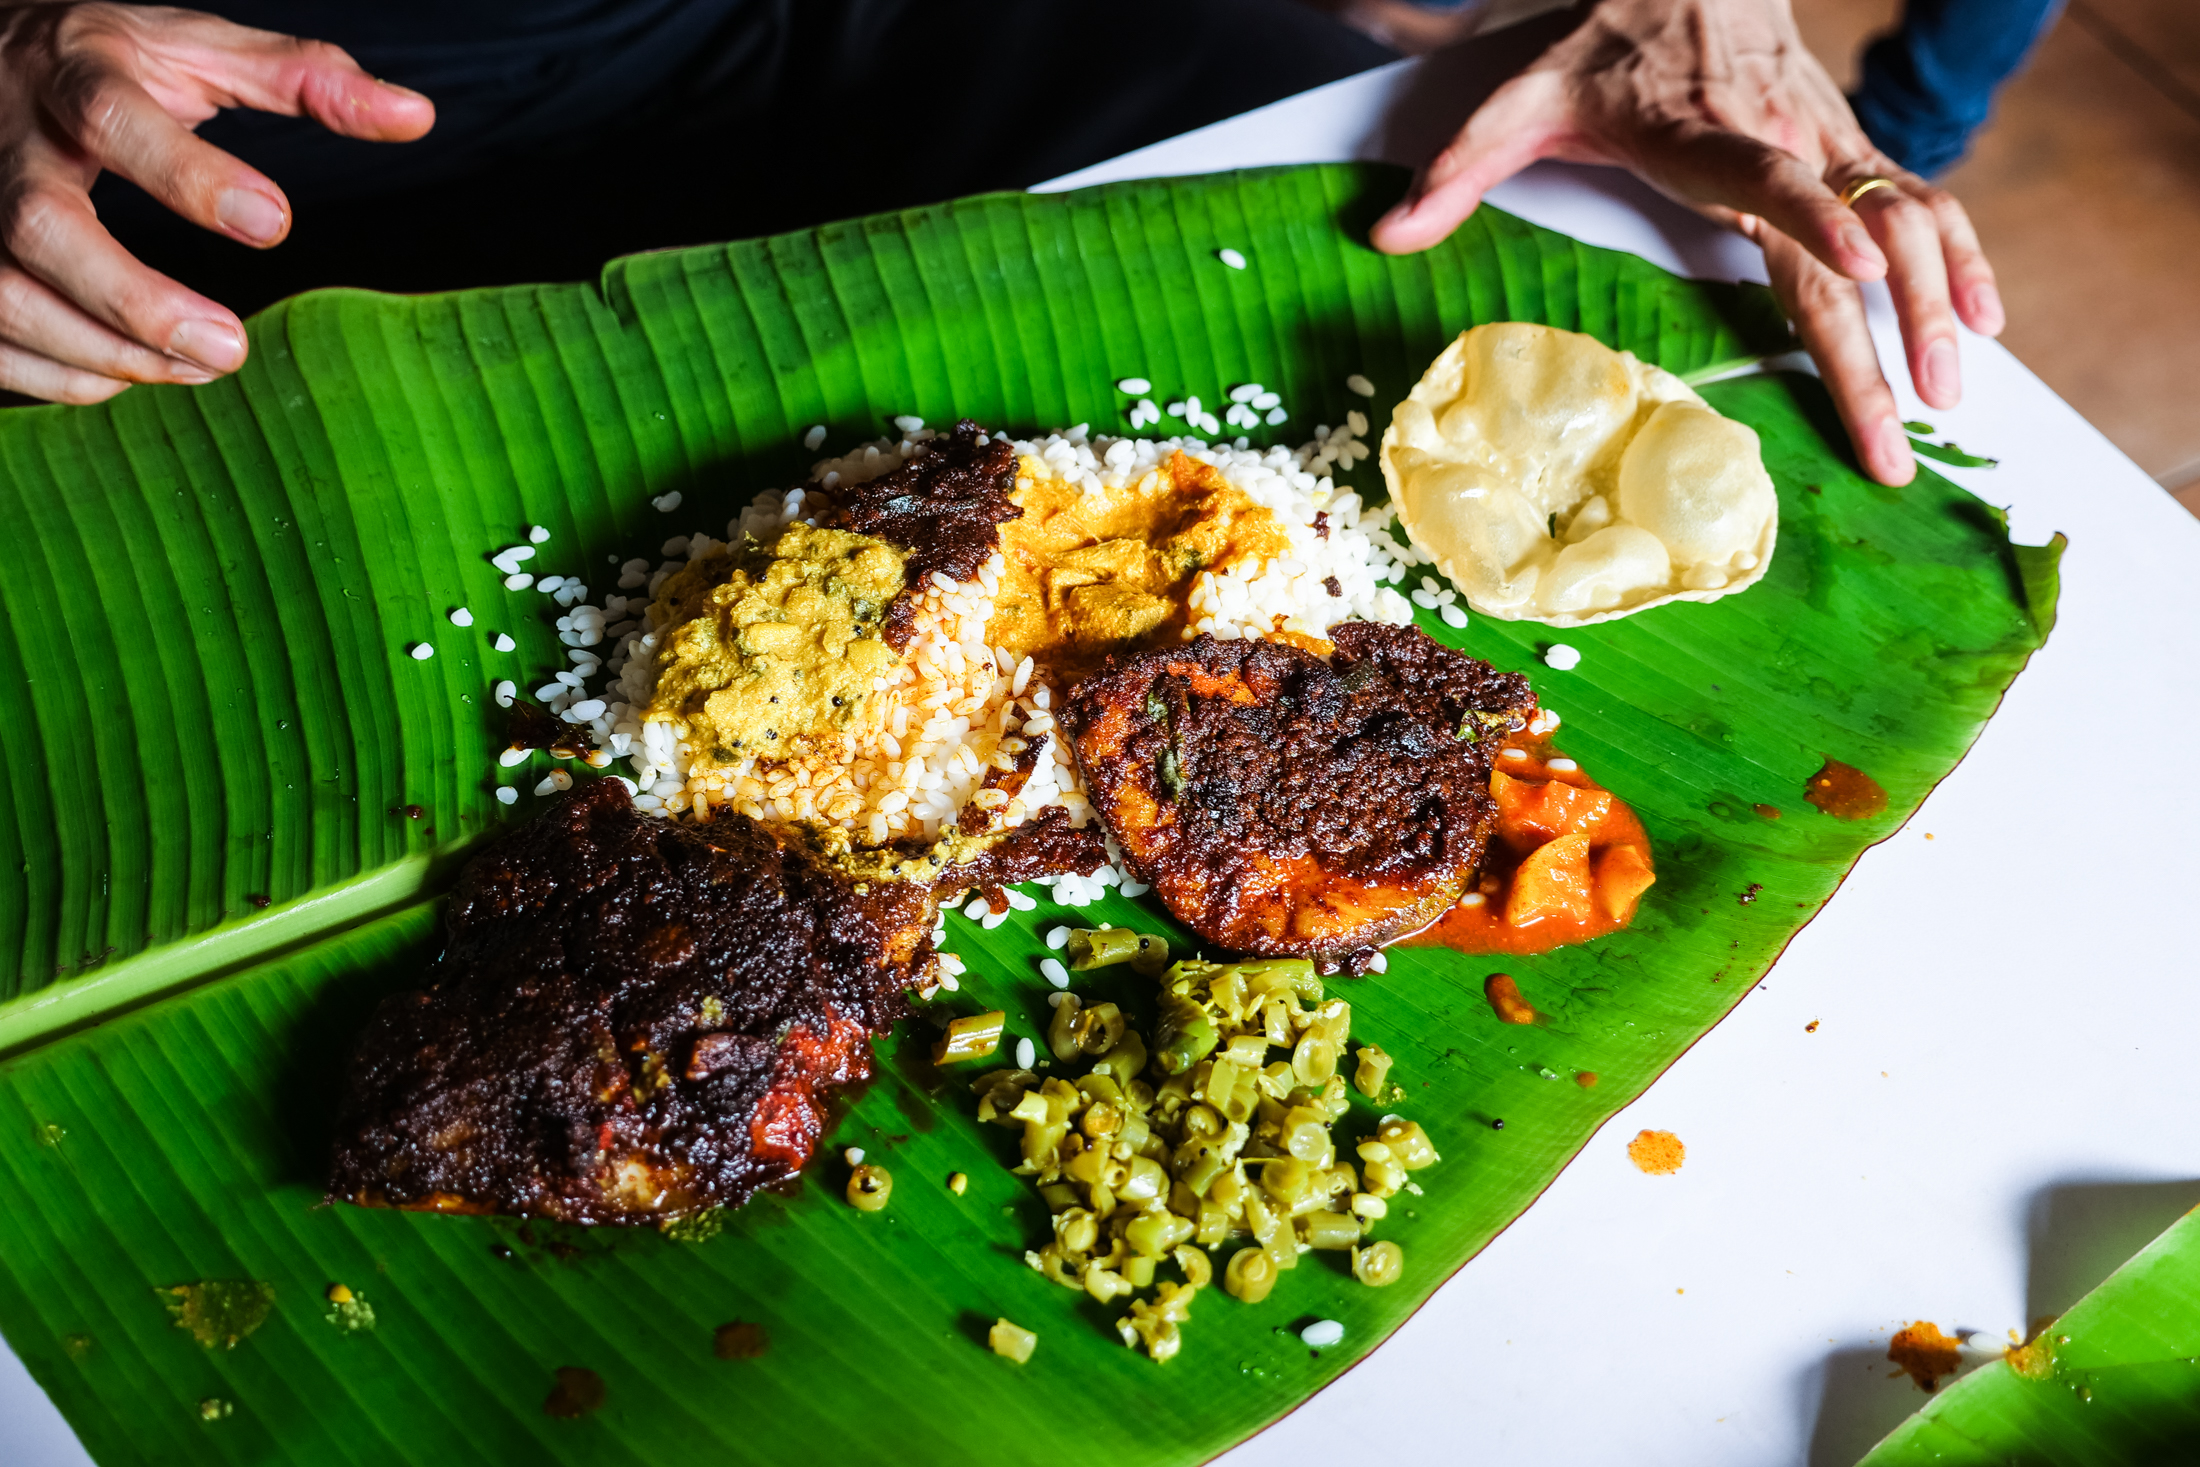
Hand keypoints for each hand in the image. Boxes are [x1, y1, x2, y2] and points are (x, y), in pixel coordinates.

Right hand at [0, 3, 431, 401]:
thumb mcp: (193, 48)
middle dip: (133, 299)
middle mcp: (4, 139)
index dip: (188, 175)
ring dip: (103, 350)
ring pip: (6, 294)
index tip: (276, 223)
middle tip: (227, 349)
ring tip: (196, 368)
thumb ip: (302, 78)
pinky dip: (57, 372)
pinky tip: (126, 376)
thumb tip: (415, 116)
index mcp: (72, 72)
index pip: (112, 117)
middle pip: (39, 226)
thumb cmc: (101, 60)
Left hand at [1368, 0, 2003, 486]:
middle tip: (1906, 436)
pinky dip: (1961, 259)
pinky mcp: (1851, 151)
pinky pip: (1926, 202)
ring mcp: (1828, 146)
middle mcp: (1782, 141)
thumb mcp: (1520, 99)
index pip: (1768, 181)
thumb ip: (1457, 167)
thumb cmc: (1606, 46)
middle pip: (1848, 247)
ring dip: (1937, 306)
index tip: (1858, 272)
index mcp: (1702, 135)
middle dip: (1883, 343)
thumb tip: (1386, 233)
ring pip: (1909, 222)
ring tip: (1949, 399)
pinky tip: (1983, 321)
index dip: (1815, 223)